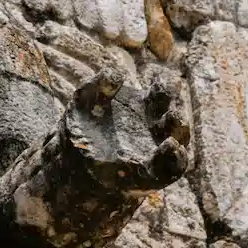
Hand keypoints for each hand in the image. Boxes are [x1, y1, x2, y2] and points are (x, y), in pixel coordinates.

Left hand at [63, 65, 189, 191]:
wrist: (69, 162)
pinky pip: (170, 168)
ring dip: (178, 139)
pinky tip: (170, 149)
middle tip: (172, 113)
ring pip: (177, 142)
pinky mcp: (149, 173)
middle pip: (174, 118)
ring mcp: (154, 150)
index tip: (165, 82)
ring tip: (172, 138)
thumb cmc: (82, 126)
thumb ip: (98, 86)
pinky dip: (174, 159)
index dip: (166, 87)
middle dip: (176, 116)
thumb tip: (115, 74)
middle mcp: (155, 127)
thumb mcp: (84, 101)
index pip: (162, 94)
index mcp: (145, 106)